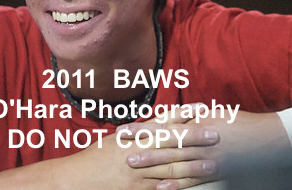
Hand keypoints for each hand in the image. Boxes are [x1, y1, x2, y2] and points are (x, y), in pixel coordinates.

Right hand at [57, 119, 218, 189]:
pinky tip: (193, 185)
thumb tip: (161, 124)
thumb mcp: (115, 141)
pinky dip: (178, 187)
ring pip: (170, 168)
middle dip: (194, 138)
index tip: (202, 108)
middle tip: (216, 134)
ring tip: (213, 163)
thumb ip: (139, 133)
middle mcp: (136, 152)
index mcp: (132, 136)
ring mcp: (137, 173)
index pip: (162, 122)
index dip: (183, 115)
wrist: (75, 180)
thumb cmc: (95, 159)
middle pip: (170, 143)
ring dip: (193, 165)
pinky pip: (161, 189)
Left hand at [120, 109, 289, 188]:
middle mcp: (201, 142)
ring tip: (135, 167)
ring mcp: (209, 159)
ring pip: (177, 163)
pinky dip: (177, 185)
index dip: (143, 129)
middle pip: (166, 146)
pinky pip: (194, 180)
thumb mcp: (213, 113)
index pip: (164, 126)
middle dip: (144, 149)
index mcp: (198, 124)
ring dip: (154, 166)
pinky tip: (161, 188)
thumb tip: (170, 116)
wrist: (269, 140)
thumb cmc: (239, 123)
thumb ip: (190, 116)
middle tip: (122, 152)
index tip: (124, 130)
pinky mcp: (217, 173)